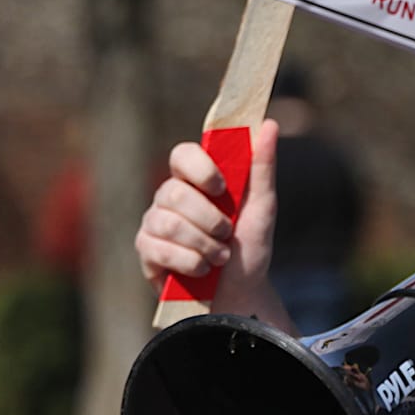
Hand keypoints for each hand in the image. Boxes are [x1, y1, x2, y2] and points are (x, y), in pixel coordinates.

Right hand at [133, 119, 279, 314]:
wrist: (241, 291)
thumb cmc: (250, 245)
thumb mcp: (263, 205)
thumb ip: (262, 166)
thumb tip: (269, 123)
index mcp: (197, 180)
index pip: (182, 154)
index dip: (199, 168)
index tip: (222, 188)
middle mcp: (170, 196)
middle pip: (173, 191)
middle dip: (208, 218)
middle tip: (227, 234)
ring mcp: (154, 222)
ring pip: (166, 221)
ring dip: (202, 243)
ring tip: (220, 256)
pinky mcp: (146, 250)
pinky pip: (157, 248)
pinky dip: (189, 261)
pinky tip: (203, 269)